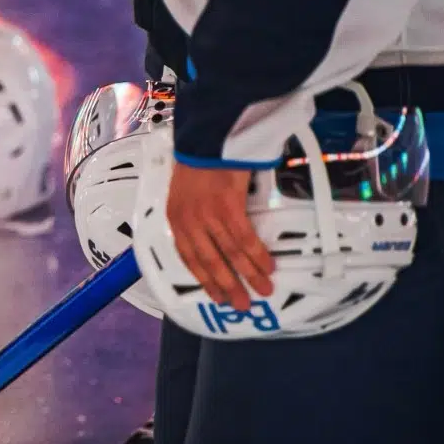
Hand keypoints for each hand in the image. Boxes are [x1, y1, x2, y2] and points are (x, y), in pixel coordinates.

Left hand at [165, 163, 274, 310]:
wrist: (207, 138)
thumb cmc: (199, 163)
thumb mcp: (184, 193)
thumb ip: (193, 217)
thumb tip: (208, 239)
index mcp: (176, 219)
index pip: (188, 257)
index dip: (204, 280)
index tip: (217, 296)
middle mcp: (189, 221)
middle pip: (210, 261)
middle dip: (228, 286)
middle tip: (242, 304)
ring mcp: (208, 214)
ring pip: (230, 253)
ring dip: (248, 274)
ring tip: (263, 290)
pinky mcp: (227, 205)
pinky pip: (244, 237)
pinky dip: (256, 254)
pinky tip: (267, 267)